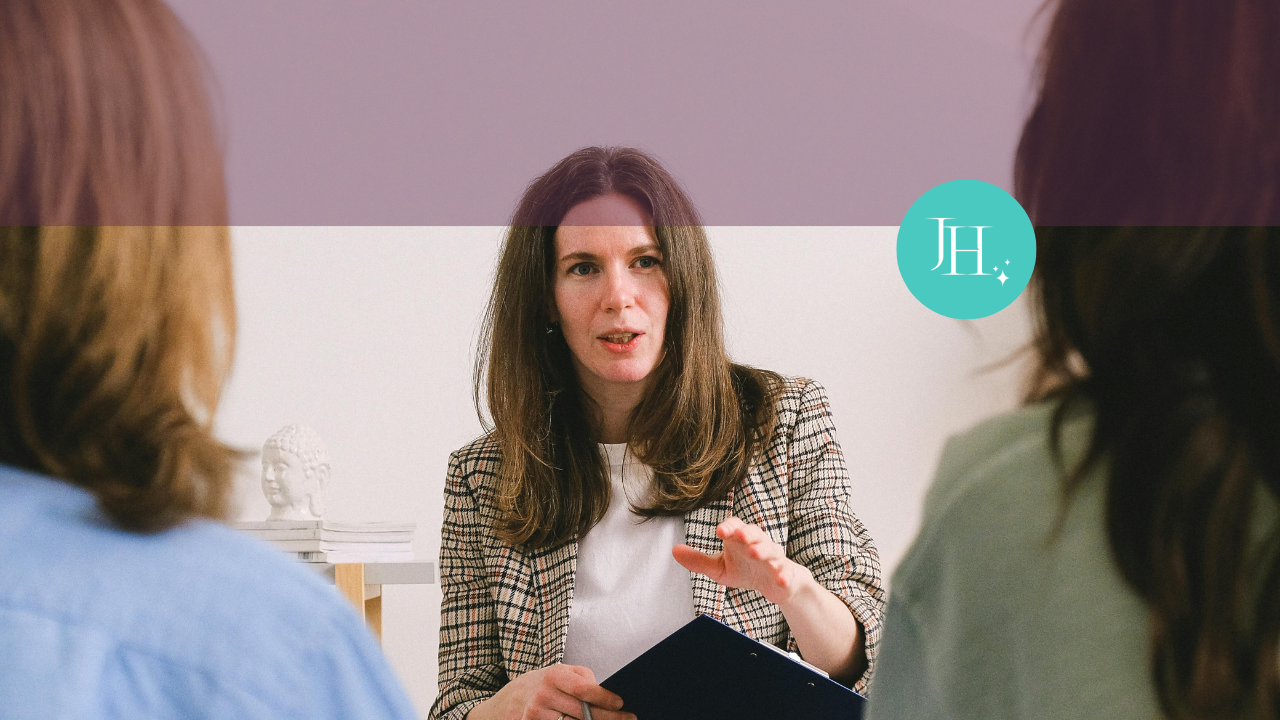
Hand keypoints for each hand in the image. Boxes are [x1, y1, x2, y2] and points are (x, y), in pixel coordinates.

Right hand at [468, 664, 634, 719]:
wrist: (507, 700)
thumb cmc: (542, 684)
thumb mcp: (560, 672)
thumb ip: (581, 677)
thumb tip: (605, 691)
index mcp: (554, 675)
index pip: (584, 689)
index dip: (605, 698)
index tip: (621, 703)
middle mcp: (544, 694)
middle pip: (583, 712)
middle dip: (609, 718)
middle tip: (629, 719)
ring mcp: (536, 713)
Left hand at [672, 516, 814, 606]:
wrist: (776, 584)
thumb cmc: (746, 570)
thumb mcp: (720, 568)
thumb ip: (698, 560)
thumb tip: (674, 550)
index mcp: (741, 539)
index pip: (735, 527)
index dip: (728, 527)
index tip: (719, 531)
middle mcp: (758, 544)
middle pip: (755, 533)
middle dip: (747, 533)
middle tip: (739, 535)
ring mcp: (773, 558)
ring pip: (771, 550)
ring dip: (763, 550)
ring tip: (755, 554)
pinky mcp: (785, 572)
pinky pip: (785, 572)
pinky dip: (783, 574)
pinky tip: (780, 578)